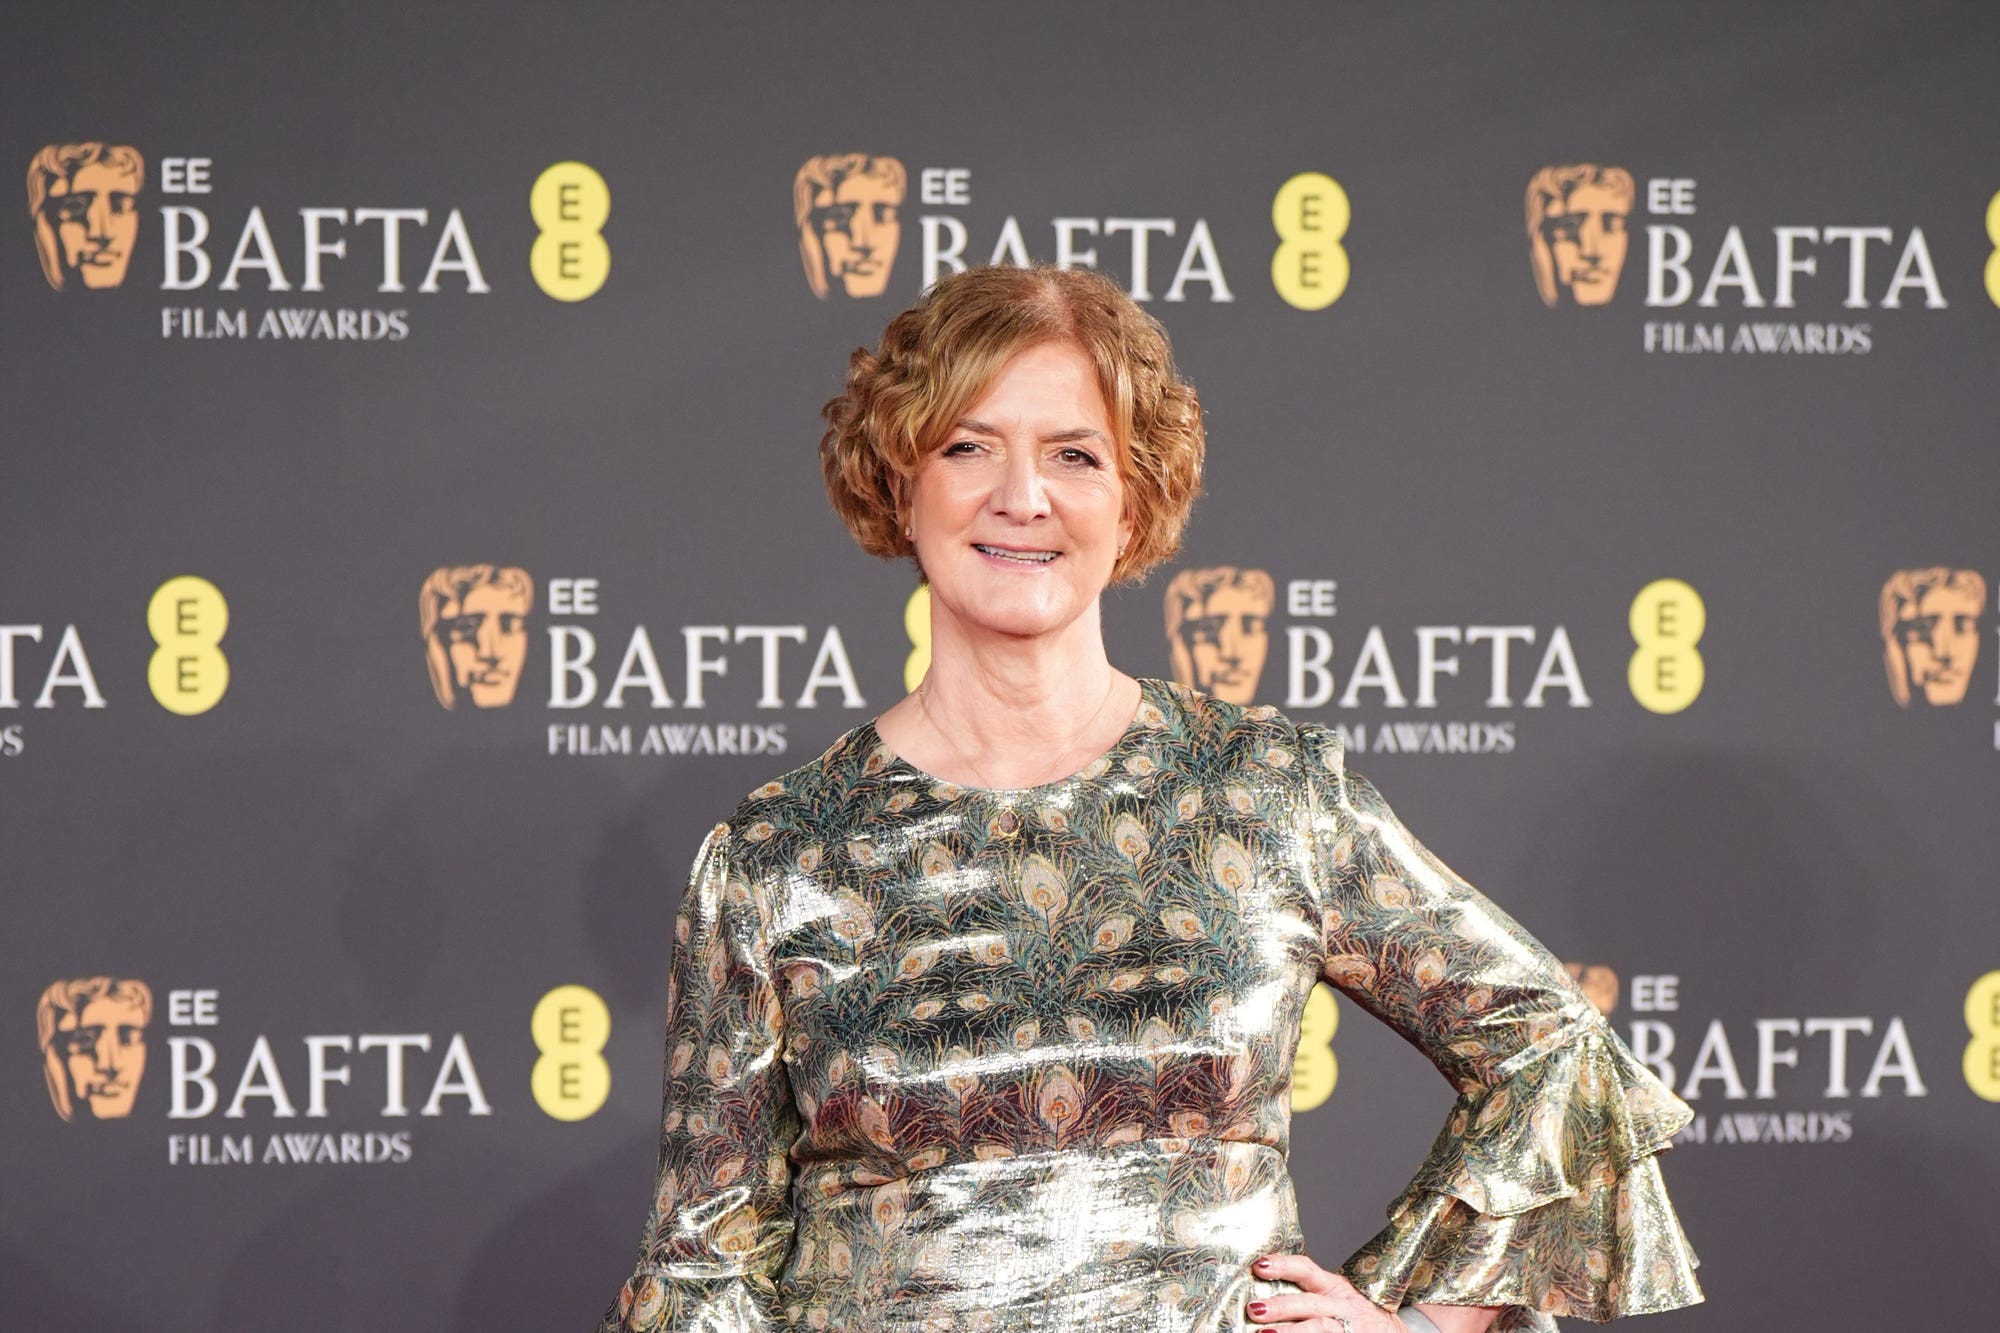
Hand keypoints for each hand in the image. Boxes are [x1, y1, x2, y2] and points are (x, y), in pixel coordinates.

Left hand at [1245, 1253, 1403, 1331]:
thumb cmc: (1357, 1314)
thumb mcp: (1337, 1296)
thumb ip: (1309, 1294)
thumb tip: (1263, 1297)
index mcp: (1335, 1288)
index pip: (1307, 1270)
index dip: (1283, 1266)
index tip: (1259, 1266)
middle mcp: (1343, 1307)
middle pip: (1310, 1304)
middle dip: (1281, 1306)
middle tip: (1254, 1309)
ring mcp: (1348, 1329)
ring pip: (1320, 1329)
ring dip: (1292, 1332)